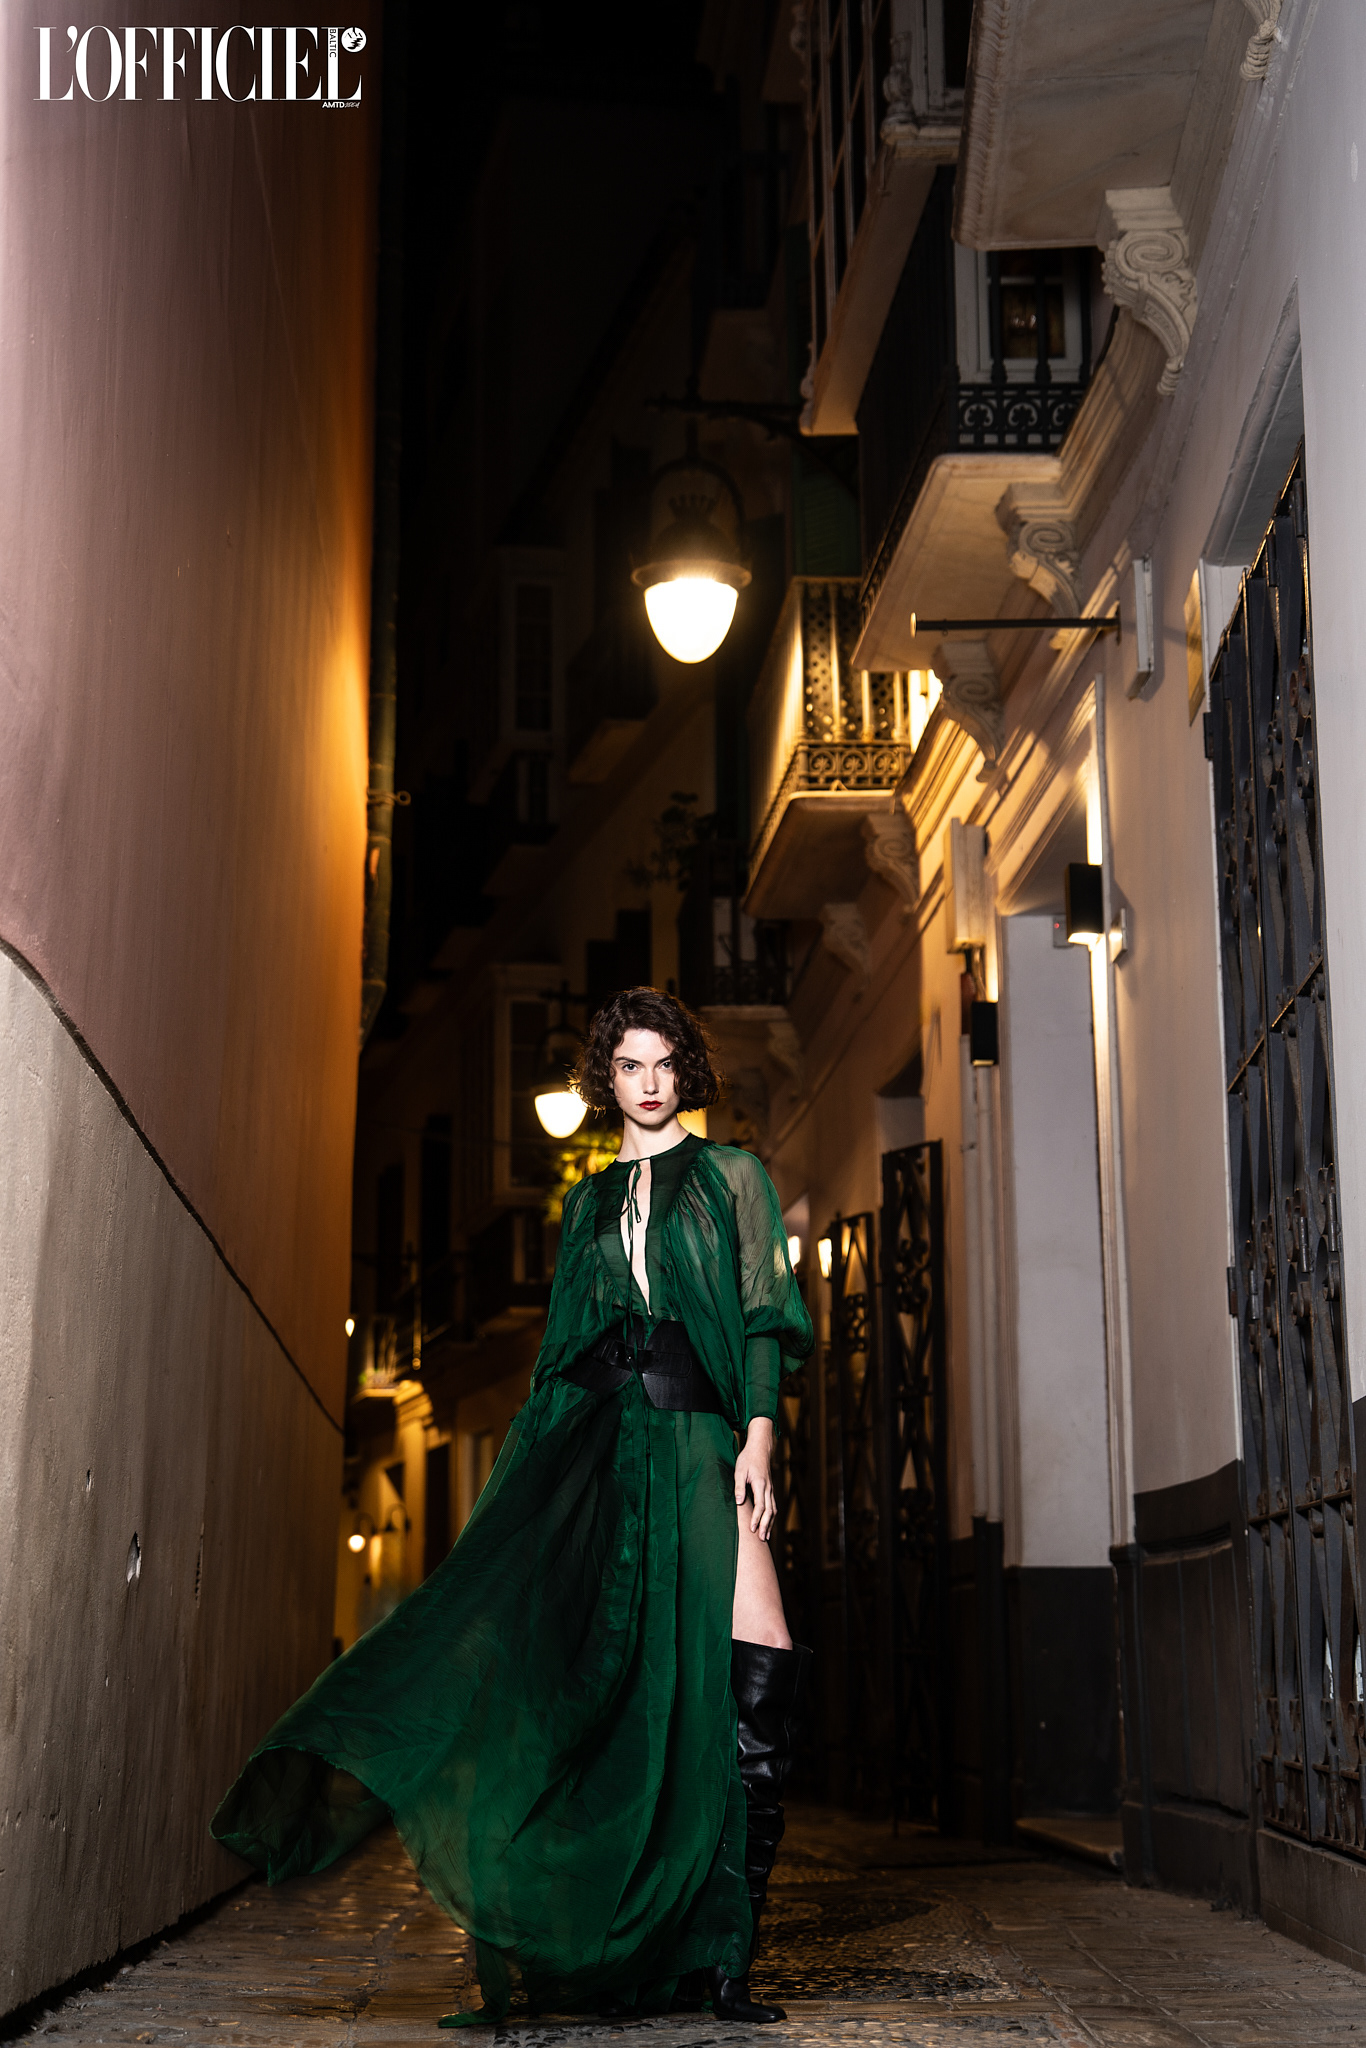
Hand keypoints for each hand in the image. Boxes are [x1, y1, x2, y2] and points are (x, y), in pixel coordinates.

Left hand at [734, 1419, 776, 1541]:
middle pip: (769, 1511)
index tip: (751, 1529)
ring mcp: (771, 1489)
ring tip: (765, 1537)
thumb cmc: (748, 1459)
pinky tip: (768, 1525)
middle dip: (765, 1525)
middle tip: (761, 1539)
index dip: (756, 1519)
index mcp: (761, 1484)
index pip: (760, 1506)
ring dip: (770, 1524)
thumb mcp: (739, 1471)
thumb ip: (739, 1487)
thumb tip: (739, 1502)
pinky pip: (773, 1506)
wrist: (760, 1449)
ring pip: (773, 1510)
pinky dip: (771, 1517)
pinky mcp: (770, 1490)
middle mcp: (768, 1488)